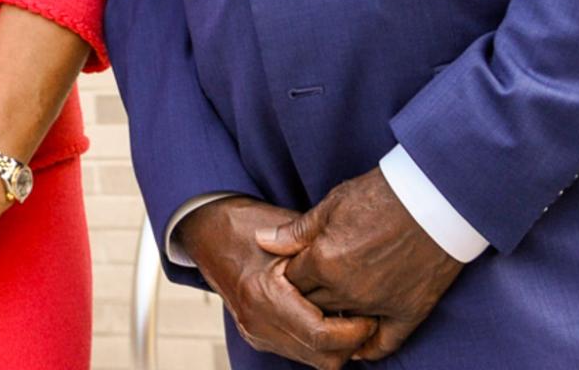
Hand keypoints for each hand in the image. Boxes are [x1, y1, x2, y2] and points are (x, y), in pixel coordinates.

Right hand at [178, 196, 376, 368]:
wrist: (206, 229)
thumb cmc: (246, 223)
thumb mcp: (287, 232)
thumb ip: (319, 256)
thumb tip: (361, 273)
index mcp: (263, 294)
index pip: (322, 336)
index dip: (356, 330)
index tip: (372, 314)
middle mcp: (257, 320)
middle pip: (323, 358)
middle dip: (351, 343)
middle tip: (368, 318)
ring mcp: (255, 332)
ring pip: (314, 362)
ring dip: (337, 346)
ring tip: (351, 317)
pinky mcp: (257, 336)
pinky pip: (300, 352)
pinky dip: (320, 343)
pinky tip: (329, 318)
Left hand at [259, 169, 463, 360]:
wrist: (433, 199)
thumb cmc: (380, 196)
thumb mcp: (332, 204)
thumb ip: (296, 231)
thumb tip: (263, 242)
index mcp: (324, 262)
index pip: (291, 281)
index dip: (288, 275)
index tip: (290, 270)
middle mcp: (347, 290)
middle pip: (312, 306)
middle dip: (305, 299)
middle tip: (305, 291)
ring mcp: (378, 305)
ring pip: (342, 324)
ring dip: (332, 319)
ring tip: (325, 314)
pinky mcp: (408, 312)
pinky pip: (384, 343)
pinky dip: (368, 348)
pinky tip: (356, 348)